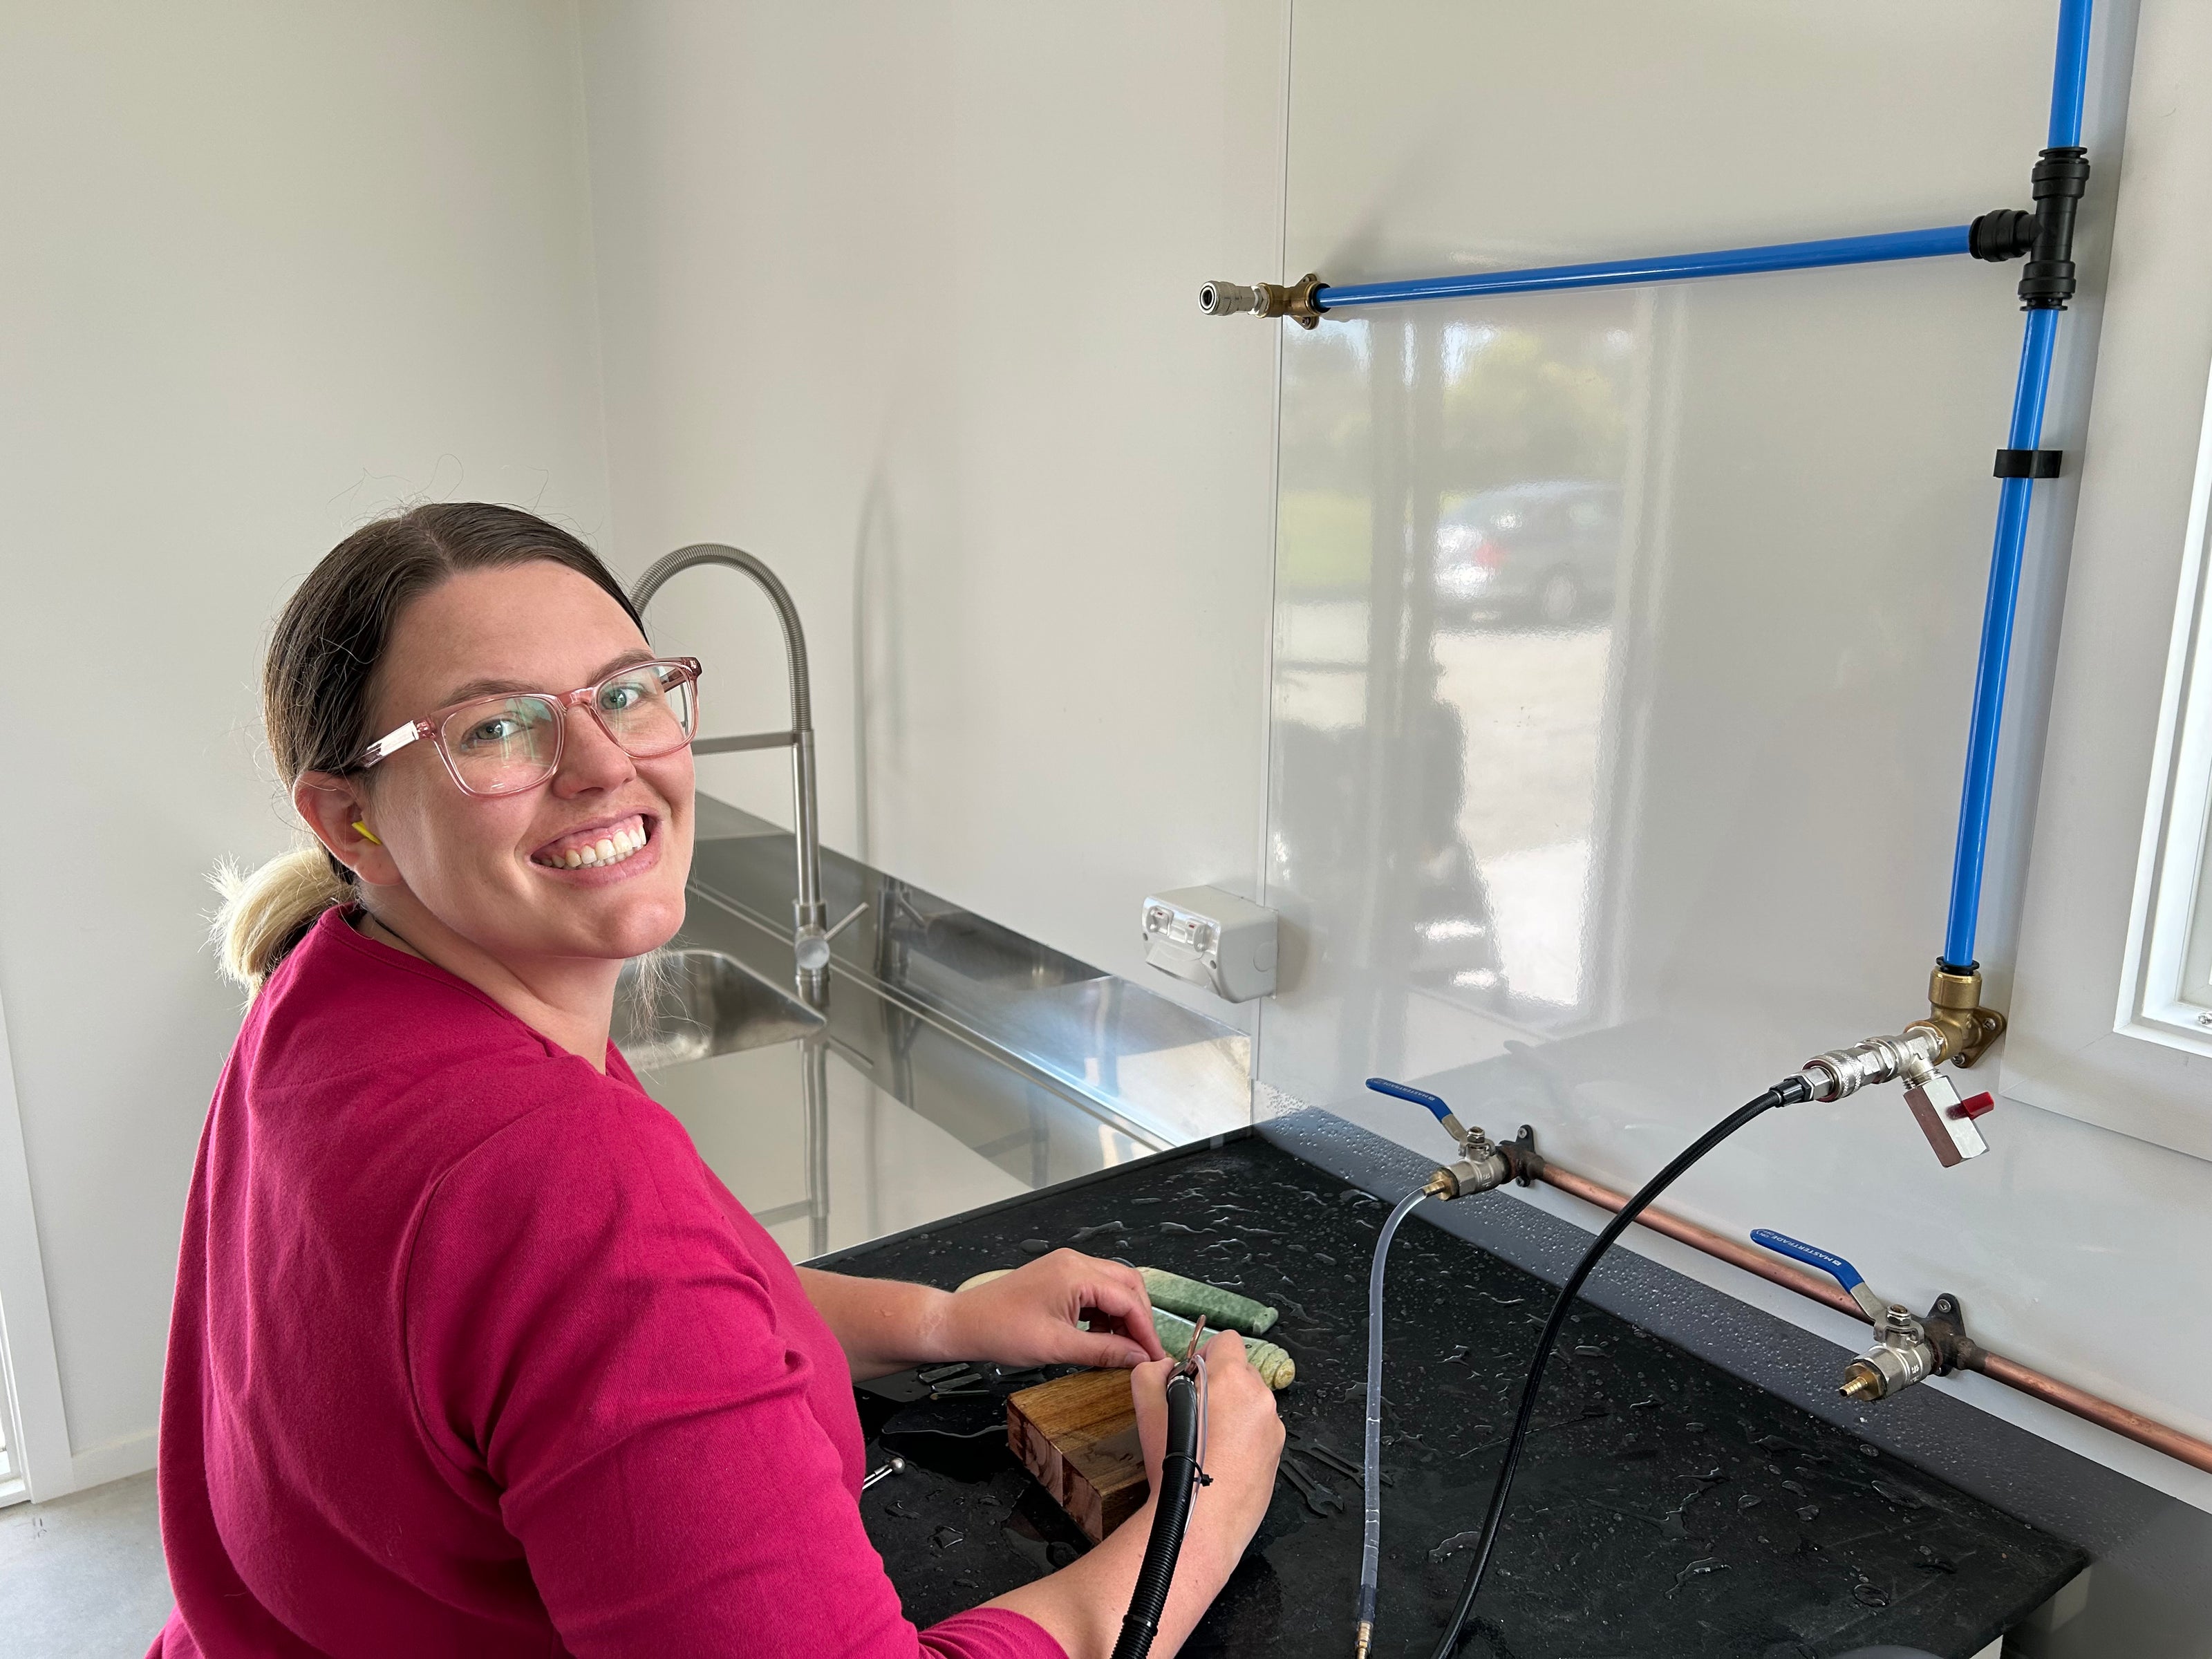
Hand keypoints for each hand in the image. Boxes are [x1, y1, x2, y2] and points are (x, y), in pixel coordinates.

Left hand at [934, 1250, 1167, 1369]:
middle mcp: (1075, 1262)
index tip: (1156, 1357)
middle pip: (1127, 1285)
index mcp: (1076, 1273)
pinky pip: (1095, 1289)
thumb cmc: (1002, 1332)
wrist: (964, 1322)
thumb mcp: (1058, 1347)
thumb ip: (1104, 1351)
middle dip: (1139, 1318)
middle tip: (1144, 1352)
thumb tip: (1139, 1359)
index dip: (1146, 1330)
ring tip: (1122, 1348)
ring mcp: (1066, 1266)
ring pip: (1113, 1286)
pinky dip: (1105, 1312)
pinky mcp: (1059, 1276)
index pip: (1128, 1299)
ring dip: (1123, 1316)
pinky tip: (1100, 1336)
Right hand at [1131, 1331, 1281, 1578]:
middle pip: (1241, 1371)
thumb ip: (1152, 1372)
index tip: (1191, 1378)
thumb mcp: (1146, 1408)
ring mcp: (1274, 1427)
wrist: (1203, 1521)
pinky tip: (1223, 1460)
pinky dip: (1245, 1438)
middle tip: (1195, 1412)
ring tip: (1208, 1441)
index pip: (1227, 1340)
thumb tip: (1166, 1366)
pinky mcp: (1278, 1454)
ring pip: (1252, 1403)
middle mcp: (1260, 1397)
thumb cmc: (1176, 1465)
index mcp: (1232, 1377)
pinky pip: (1261, 1431)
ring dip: (1234, 1410)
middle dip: (1220, 1384)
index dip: (1205, 1354)